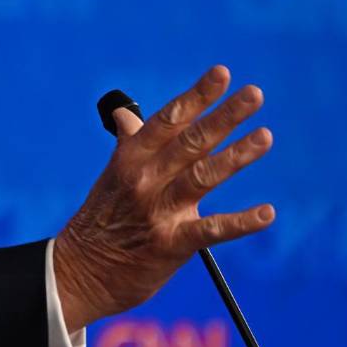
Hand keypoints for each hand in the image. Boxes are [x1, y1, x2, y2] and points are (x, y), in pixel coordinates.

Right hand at [54, 65, 274, 332]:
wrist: (80, 273)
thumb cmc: (101, 220)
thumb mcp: (111, 177)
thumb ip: (129, 144)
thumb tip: (125, 115)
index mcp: (130, 158)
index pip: (168, 119)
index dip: (196, 96)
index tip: (221, 74)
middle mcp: (144, 179)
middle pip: (190, 141)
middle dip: (224, 116)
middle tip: (254, 94)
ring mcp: (158, 211)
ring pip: (203, 176)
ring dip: (236, 155)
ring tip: (265, 136)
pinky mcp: (171, 244)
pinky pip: (211, 230)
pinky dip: (241, 222)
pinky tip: (267, 213)